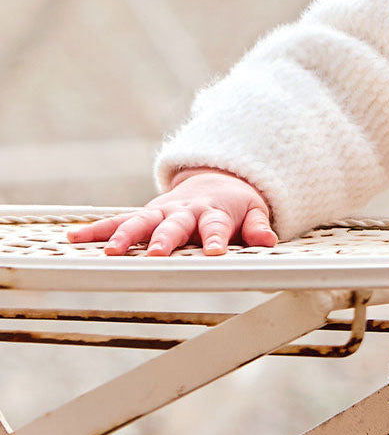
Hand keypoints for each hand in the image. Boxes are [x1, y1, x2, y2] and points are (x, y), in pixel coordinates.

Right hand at [67, 169, 275, 256]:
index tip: (214, 252)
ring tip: (110, 251)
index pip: (216, 227)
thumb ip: (258, 227)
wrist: (217, 180)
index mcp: (214, 212)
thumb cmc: (236, 204)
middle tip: (156, 254)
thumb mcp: (255, 211)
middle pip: (174, 226)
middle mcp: (185, 211)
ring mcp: (162, 211)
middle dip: (164, 240)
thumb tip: (268, 241)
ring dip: (125, 236)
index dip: (215, 238)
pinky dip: (98, 229)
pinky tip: (75, 237)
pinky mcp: (145, 214)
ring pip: (140, 222)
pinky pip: (118, 220)